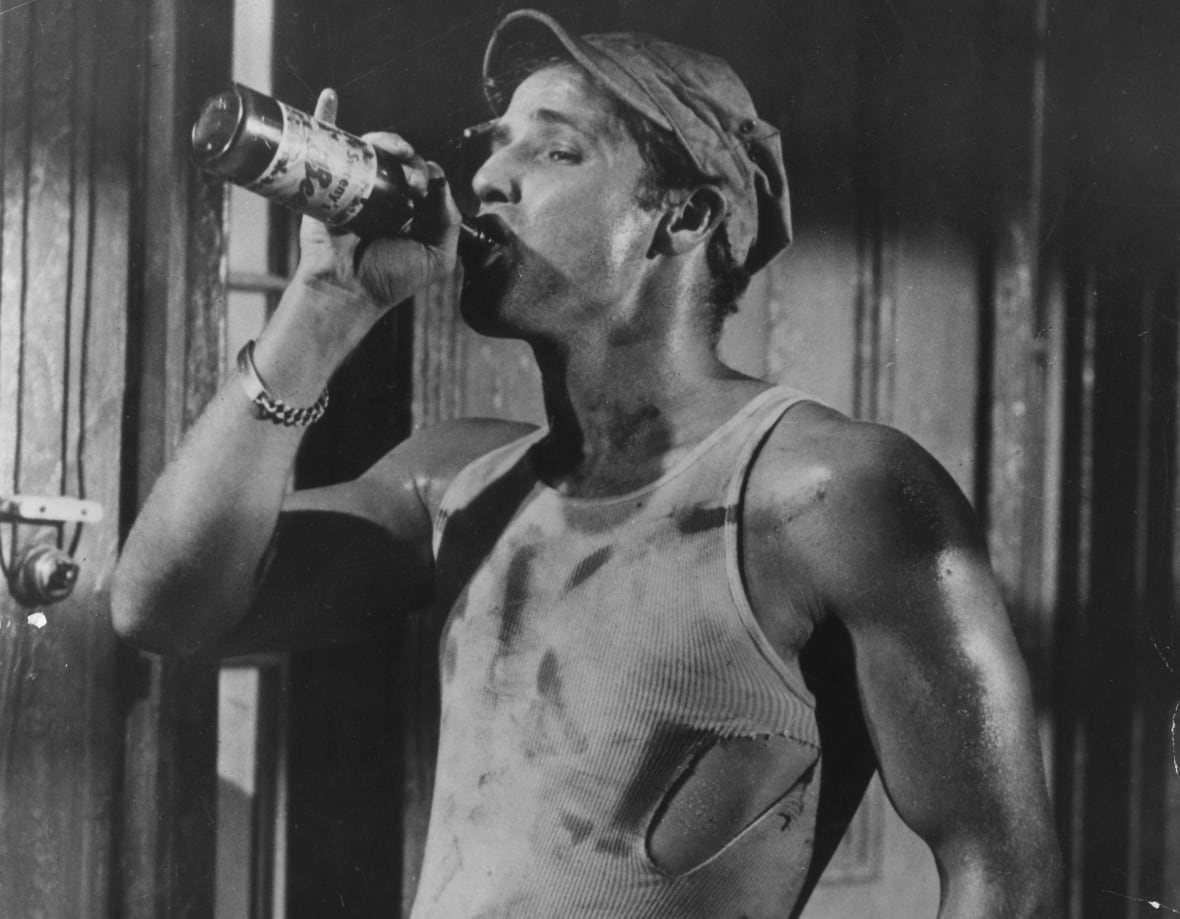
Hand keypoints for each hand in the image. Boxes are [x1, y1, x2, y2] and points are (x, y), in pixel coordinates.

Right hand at [295, 88, 460, 310]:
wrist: (346, 291)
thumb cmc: (390, 280)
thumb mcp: (437, 257)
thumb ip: (449, 221)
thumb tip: (438, 176)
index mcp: (411, 207)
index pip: (424, 174)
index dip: (427, 173)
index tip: (423, 189)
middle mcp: (384, 192)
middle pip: (399, 156)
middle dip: (409, 156)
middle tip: (410, 178)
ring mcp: (355, 184)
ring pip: (370, 147)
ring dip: (384, 138)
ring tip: (390, 148)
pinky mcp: (325, 181)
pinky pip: (326, 143)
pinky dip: (326, 116)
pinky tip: (330, 97)